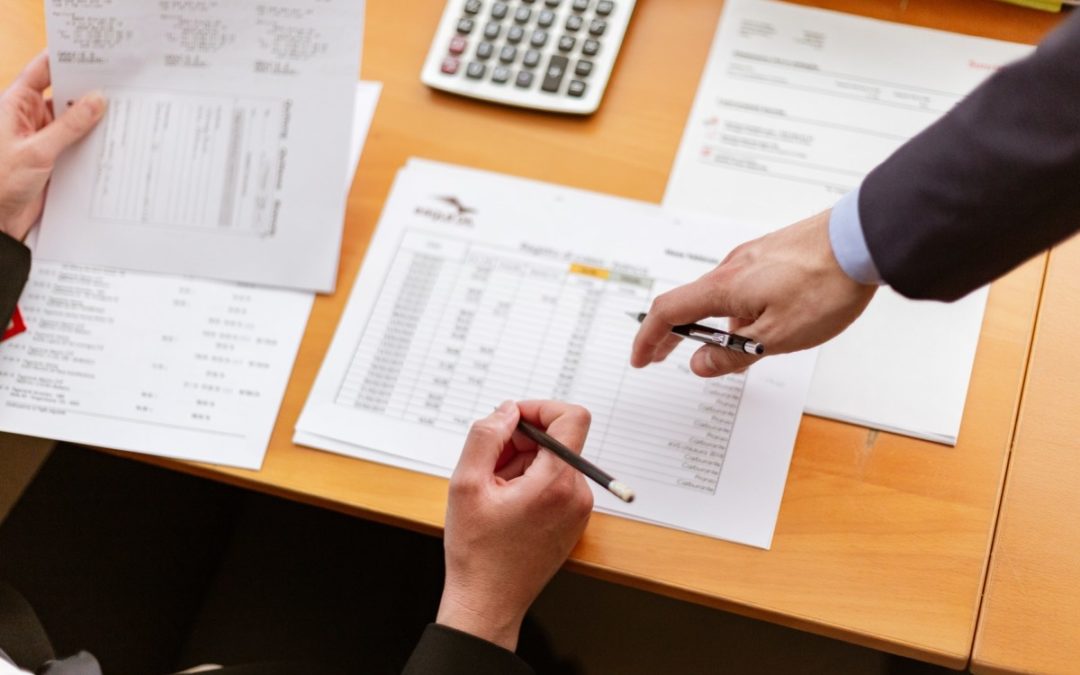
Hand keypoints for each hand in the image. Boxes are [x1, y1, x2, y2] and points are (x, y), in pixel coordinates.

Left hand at [0, 52, 105, 240]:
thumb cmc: (2, 183)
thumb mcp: (38, 151)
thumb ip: (69, 126)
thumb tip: (96, 100)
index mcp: (15, 105)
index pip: (42, 72)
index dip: (65, 60)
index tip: (91, 53)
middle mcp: (29, 117)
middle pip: (62, 94)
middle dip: (87, 89)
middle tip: (117, 82)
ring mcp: (43, 137)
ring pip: (73, 119)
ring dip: (93, 117)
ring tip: (122, 109)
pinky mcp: (54, 157)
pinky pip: (77, 142)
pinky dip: (93, 139)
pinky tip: (112, 137)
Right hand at [437, 400, 593, 651]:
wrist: (488, 603)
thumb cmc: (476, 551)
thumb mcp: (466, 484)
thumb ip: (485, 436)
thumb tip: (506, 410)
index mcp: (556, 483)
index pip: (572, 418)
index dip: (540, 408)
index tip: (513, 420)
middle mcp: (576, 494)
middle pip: (557, 440)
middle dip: (521, 441)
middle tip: (488, 465)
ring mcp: (578, 509)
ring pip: (553, 461)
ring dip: (522, 463)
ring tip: (494, 491)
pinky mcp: (573, 520)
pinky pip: (555, 482)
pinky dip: (530, 481)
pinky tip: (505, 504)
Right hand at [631, 210, 876, 376]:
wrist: (864, 240)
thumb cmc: (825, 284)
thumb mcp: (776, 337)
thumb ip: (733, 354)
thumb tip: (699, 365)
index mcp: (724, 288)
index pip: (668, 313)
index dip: (649, 339)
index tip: (640, 359)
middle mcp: (732, 267)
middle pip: (689, 302)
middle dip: (672, 333)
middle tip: (662, 356)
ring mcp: (754, 257)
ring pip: (720, 296)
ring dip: (713, 324)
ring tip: (733, 351)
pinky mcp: (774, 254)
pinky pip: (743, 285)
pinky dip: (736, 309)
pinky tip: (763, 323)